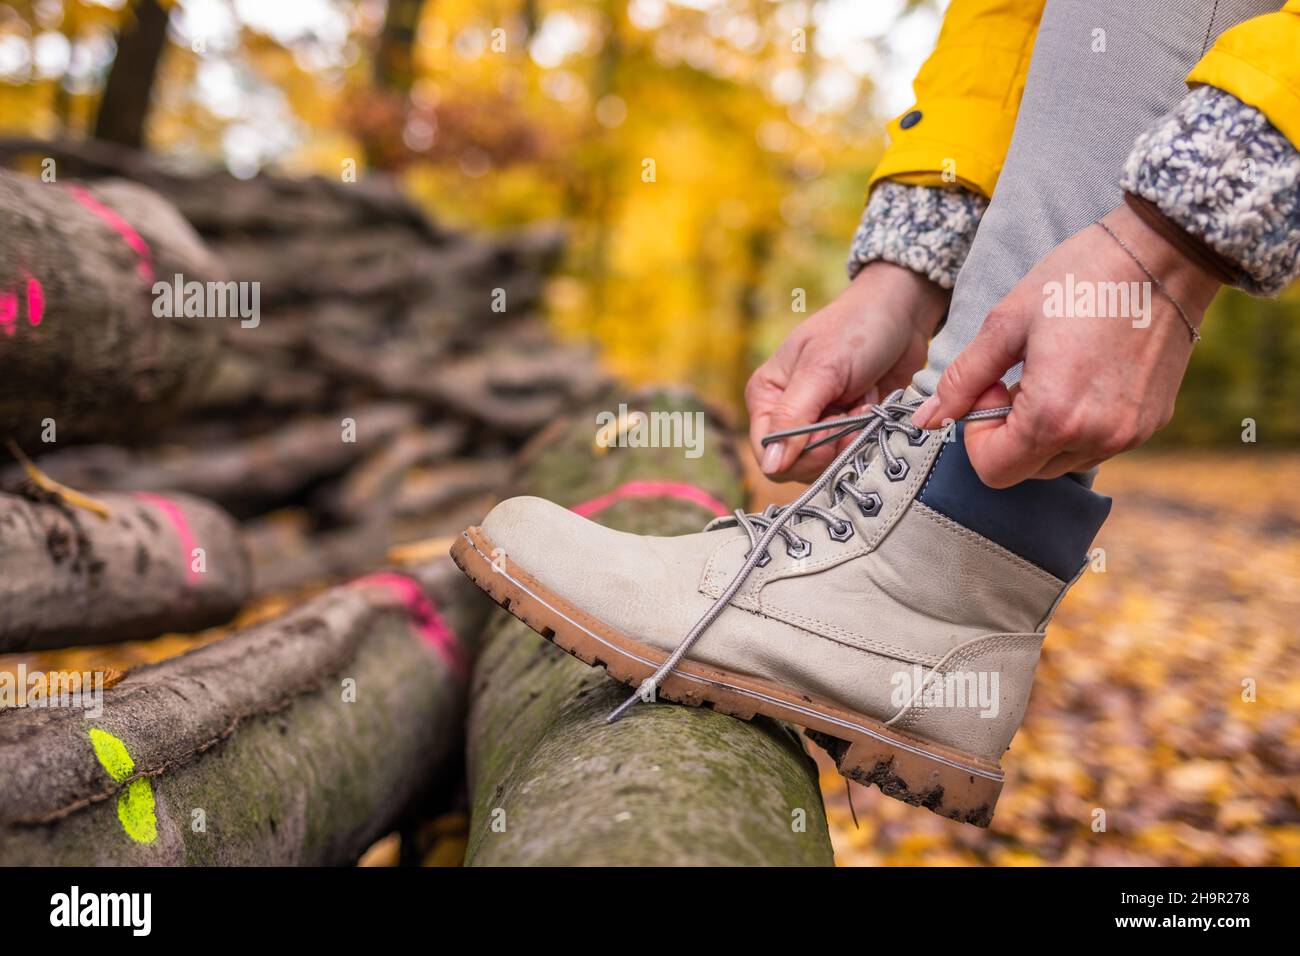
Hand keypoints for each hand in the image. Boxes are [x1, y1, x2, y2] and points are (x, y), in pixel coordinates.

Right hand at [746, 261, 947, 481]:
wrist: (902, 314)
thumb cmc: (856, 328)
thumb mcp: (821, 369)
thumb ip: (794, 418)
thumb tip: (770, 467)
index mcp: (766, 396)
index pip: (767, 453)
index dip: (799, 452)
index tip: (830, 428)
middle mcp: (787, 414)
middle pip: (797, 465)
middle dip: (830, 446)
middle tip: (851, 411)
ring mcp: (818, 424)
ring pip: (826, 465)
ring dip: (851, 440)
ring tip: (863, 404)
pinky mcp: (847, 429)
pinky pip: (852, 456)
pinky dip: (866, 438)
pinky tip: (871, 408)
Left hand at [911, 203, 1220, 485]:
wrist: (1165, 255)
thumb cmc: (1081, 278)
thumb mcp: (1006, 323)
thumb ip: (961, 379)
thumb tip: (925, 419)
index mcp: (1053, 415)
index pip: (993, 470)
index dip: (978, 435)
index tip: (991, 388)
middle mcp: (1095, 437)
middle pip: (1025, 471)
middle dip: (1008, 434)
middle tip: (1018, 378)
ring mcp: (1128, 435)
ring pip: (1060, 461)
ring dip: (1042, 431)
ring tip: (1053, 373)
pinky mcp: (1151, 424)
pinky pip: (1095, 445)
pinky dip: (1077, 424)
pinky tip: (1083, 376)